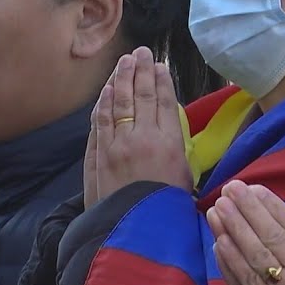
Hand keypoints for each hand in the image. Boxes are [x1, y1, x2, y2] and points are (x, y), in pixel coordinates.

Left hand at [91, 47, 190, 201]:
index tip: (160, 65)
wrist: (134, 231)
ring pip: (119, 102)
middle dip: (142, 71)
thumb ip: (177, 150)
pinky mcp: (100, 154)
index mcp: (170, 143)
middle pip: (142, 96)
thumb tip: (169, 129)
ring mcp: (118, 144)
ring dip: (121, 79)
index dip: (162, 81)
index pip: (164, 102)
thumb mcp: (184, 178)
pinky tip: (107, 90)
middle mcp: (143, 137)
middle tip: (142, 52)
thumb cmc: (165, 210)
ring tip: (125, 62)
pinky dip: (104, 102)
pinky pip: (102, 120)